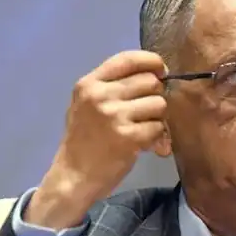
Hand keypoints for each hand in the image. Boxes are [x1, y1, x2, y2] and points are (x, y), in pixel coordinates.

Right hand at [27, 51, 168, 228]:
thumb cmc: (84, 140)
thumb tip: (156, 75)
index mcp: (89, 84)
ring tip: (144, 131)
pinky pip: (159, 128)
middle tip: (148, 113)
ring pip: (159, 104)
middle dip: (156, 97)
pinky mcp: (128, 137)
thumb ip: (114, 87)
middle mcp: (100, 95)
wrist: (74, 176)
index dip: (152, 61)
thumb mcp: (87, 105)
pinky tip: (145, 146)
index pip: (128, 59)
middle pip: (150, 82)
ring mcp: (114, 116)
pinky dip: (158, 138)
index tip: (161, 71)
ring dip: (159, 119)